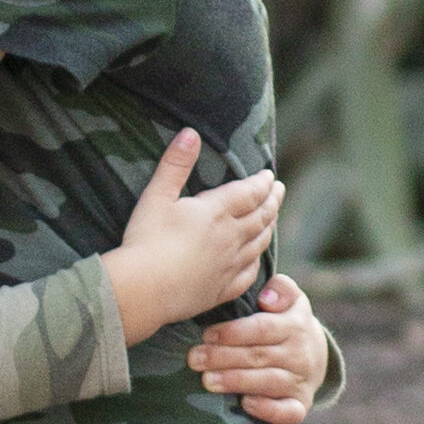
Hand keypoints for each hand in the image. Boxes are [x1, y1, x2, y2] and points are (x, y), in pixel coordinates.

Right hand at [99, 130, 284, 346]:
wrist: (143, 290)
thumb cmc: (145, 241)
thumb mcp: (156, 196)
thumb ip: (175, 164)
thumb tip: (191, 132)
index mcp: (215, 212)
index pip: (249, 192)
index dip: (262, 182)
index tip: (270, 176)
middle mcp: (230, 237)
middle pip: (261, 216)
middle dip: (272, 201)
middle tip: (280, 191)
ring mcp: (228, 265)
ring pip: (258, 243)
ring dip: (269, 228)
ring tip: (273, 218)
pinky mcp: (221, 290)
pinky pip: (248, 274)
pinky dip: (256, 262)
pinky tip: (256, 259)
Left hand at [191, 277, 329, 423]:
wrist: (316, 357)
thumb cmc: (288, 324)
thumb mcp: (291, 300)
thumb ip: (281, 289)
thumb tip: (266, 298)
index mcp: (295, 325)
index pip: (262, 328)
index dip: (234, 332)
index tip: (206, 335)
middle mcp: (300, 354)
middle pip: (258, 356)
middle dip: (223, 357)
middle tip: (194, 359)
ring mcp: (300, 382)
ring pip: (267, 382)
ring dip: (236, 382)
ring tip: (207, 381)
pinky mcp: (300, 405)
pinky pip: (288, 412)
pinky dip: (269, 410)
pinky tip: (246, 405)